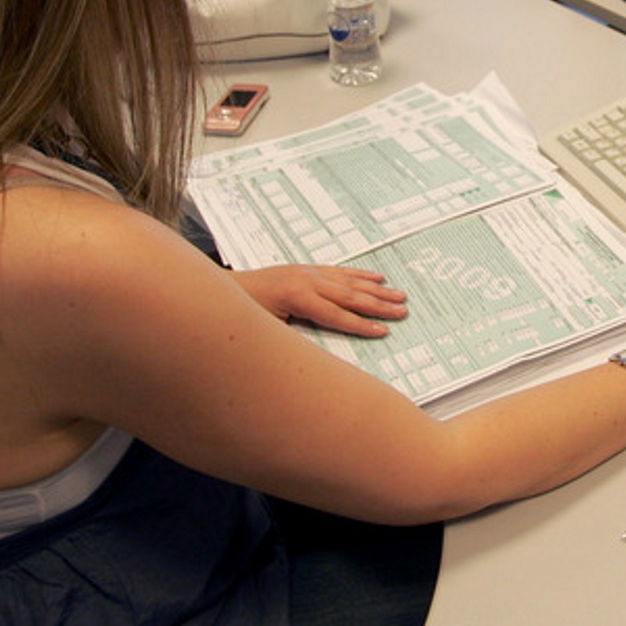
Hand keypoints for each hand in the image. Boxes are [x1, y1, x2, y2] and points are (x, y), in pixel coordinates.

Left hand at [232, 264, 408, 336]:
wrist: (222, 289)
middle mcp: (306, 281)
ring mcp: (307, 273)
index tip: (384, 331)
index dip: (361, 325)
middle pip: (350, 296)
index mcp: (297, 297)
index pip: (337, 315)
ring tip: (399, 296)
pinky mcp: (305, 270)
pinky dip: (360, 274)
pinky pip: (339, 272)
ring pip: (349, 282)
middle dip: (378, 305)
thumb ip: (295, 341)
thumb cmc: (240, 313)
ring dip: (376, 290)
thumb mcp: (266, 332)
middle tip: (402, 311)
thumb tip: (322, 355)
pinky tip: (377, 276)